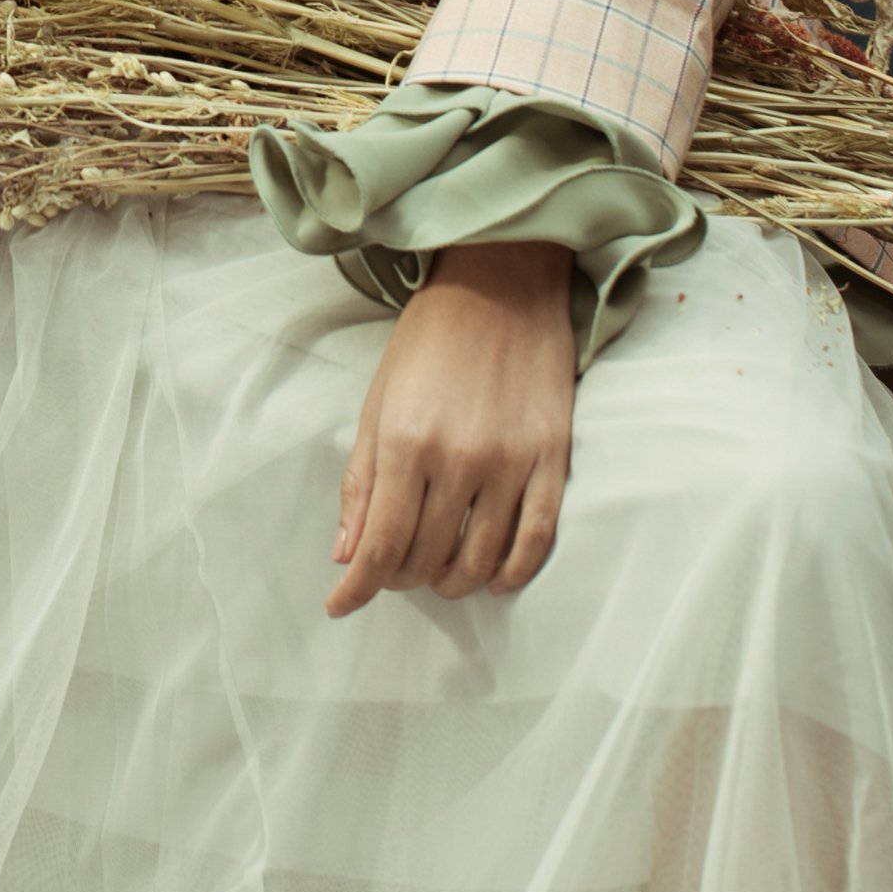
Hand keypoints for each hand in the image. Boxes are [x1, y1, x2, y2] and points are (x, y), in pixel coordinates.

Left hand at [326, 242, 575, 617]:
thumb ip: (361, 480)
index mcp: (406, 440)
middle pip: (428, 557)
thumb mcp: (378, 401)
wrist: (502, 286)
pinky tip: (493, 578)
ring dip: (453, 580)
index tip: (340, 605)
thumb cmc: (429, 341)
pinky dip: (513, 572)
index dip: (359, 586)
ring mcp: (512, 462)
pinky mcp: (552, 459)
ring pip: (480, 559)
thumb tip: (345, 553)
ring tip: (438, 575)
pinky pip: (536, 540)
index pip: (381, 544)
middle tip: (393, 570)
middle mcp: (460, 458)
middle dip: (403, 578)